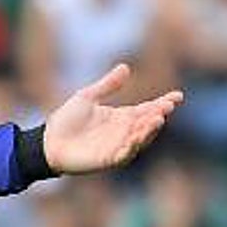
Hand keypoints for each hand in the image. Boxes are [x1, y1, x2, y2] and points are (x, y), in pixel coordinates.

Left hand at [43, 64, 183, 174]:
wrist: (48, 141)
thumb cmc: (67, 120)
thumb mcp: (87, 97)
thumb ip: (108, 85)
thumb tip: (125, 67)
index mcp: (121, 117)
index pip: (147, 109)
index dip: (163, 103)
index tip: (178, 96)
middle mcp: (124, 132)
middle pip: (147, 123)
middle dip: (158, 115)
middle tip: (166, 106)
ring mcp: (118, 146)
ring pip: (140, 139)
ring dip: (149, 130)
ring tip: (157, 118)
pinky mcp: (108, 159)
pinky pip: (124, 154)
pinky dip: (131, 146)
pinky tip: (136, 137)